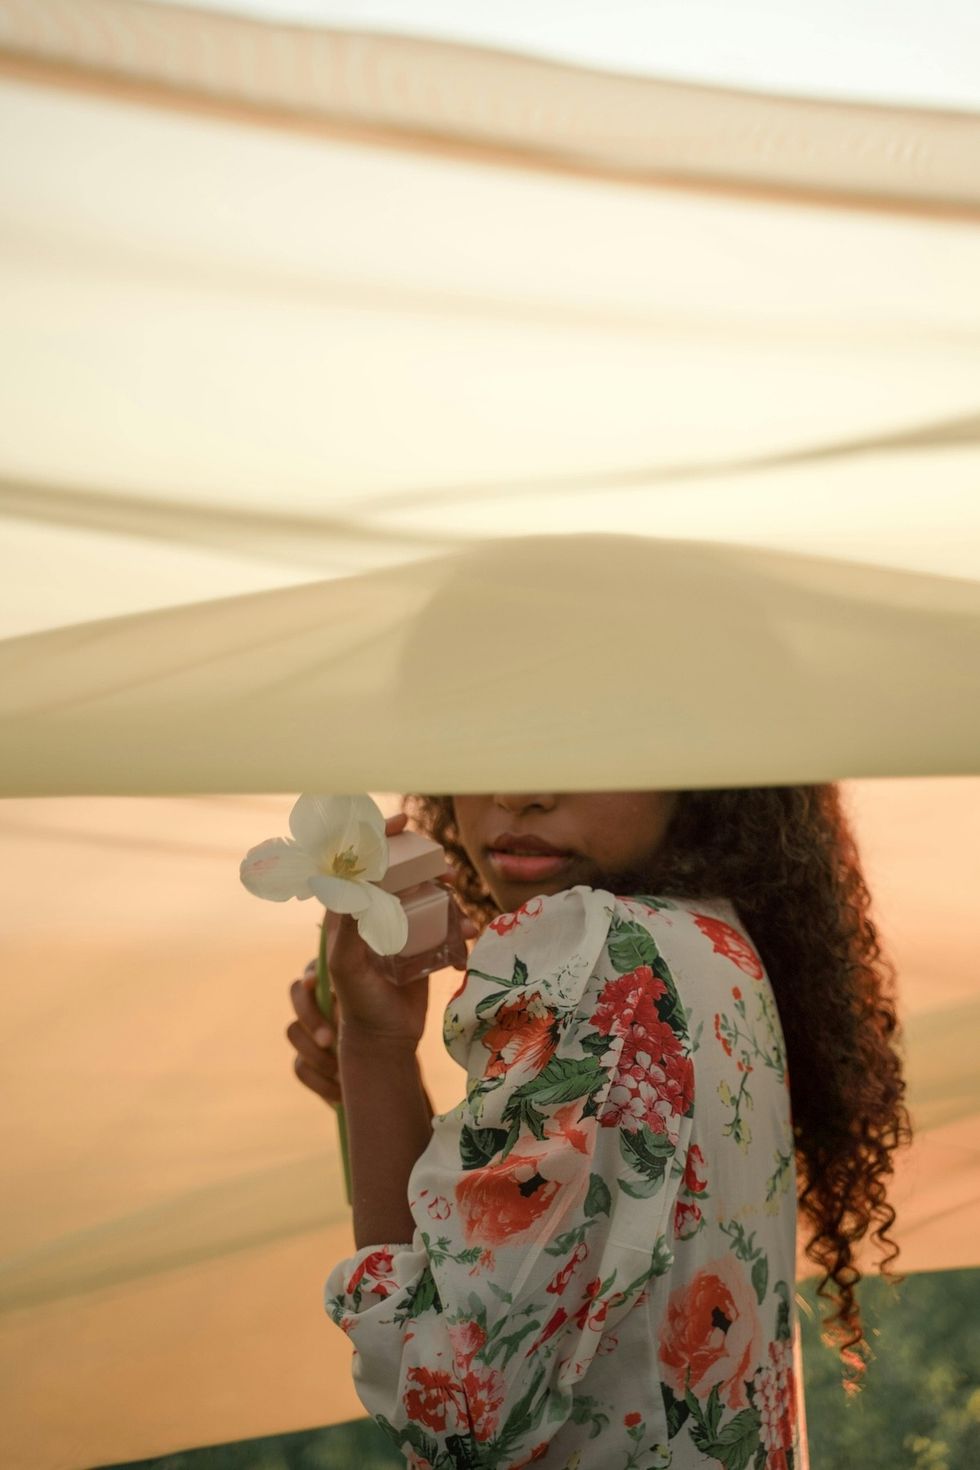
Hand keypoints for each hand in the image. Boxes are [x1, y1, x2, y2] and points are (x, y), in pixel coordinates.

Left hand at [286, 811, 477, 1094]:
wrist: (385, 1040)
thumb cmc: (359, 1003)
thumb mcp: (348, 967)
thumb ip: (349, 930)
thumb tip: (353, 889)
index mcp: (349, 914)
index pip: (359, 865)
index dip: (379, 840)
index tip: (403, 823)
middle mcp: (373, 916)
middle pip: (397, 875)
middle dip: (421, 865)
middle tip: (442, 867)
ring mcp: (398, 930)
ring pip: (425, 897)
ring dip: (445, 897)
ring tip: (459, 907)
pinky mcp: (420, 947)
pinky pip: (442, 925)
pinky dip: (457, 927)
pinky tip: (467, 938)